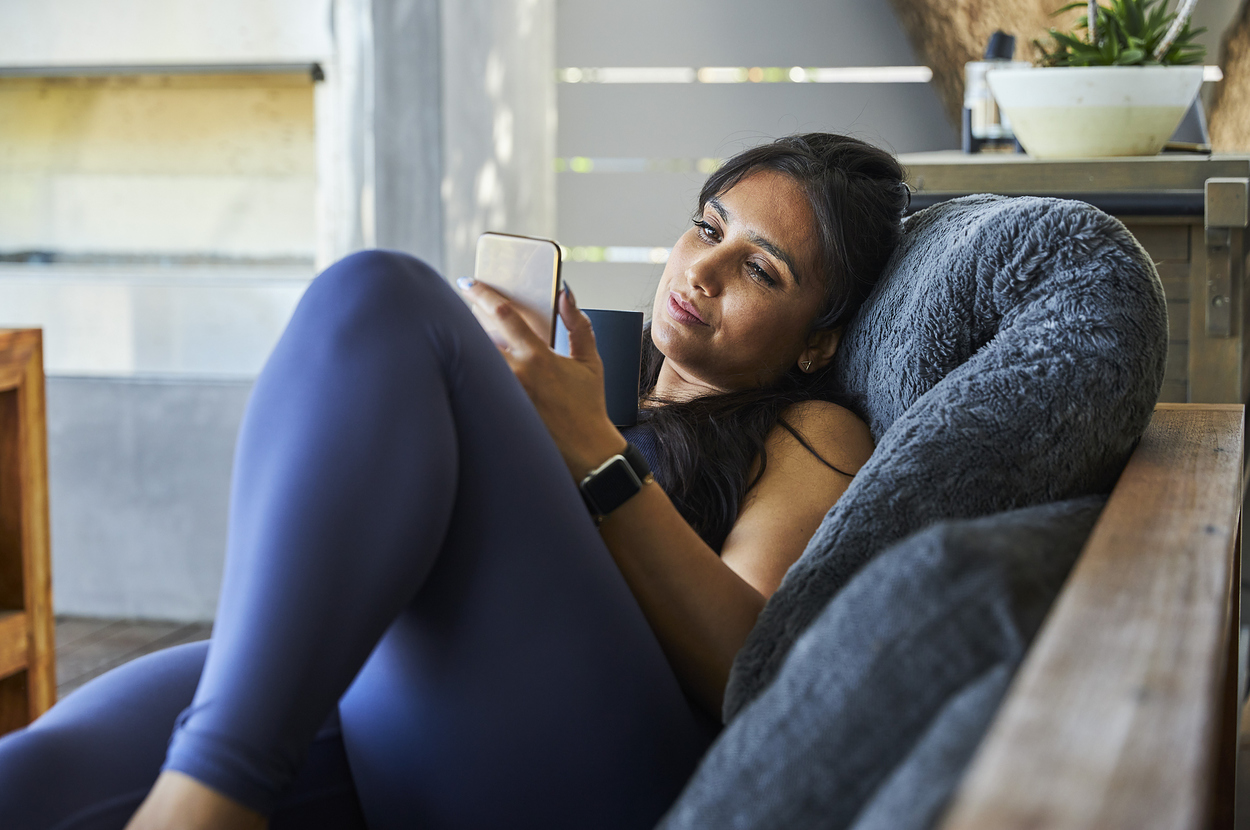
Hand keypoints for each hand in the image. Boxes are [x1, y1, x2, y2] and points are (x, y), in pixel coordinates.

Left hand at [458, 278, 625, 478]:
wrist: (586, 453)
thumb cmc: (588, 408)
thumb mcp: (590, 362)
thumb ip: (578, 324)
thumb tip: (566, 294)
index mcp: (537, 357)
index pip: (502, 315)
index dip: (482, 294)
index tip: (468, 283)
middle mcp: (516, 375)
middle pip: (477, 336)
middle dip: (466, 320)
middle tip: (460, 307)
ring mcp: (502, 396)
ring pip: (473, 361)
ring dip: (468, 347)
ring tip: (464, 338)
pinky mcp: (497, 414)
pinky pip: (478, 386)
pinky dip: (473, 374)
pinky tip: (471, 370)